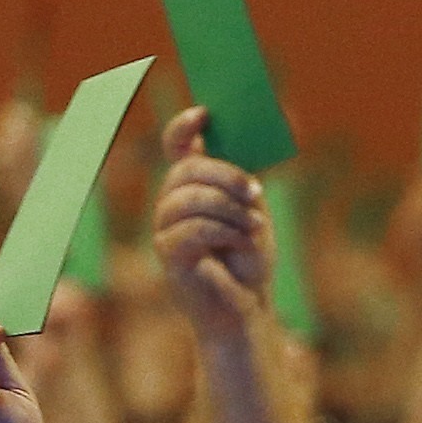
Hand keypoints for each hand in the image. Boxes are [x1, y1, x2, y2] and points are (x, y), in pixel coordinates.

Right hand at [148, 107, 271, 338]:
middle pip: (186, 169)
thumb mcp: (253, 210)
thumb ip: (243, 180)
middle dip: (225, 175)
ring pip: (188, 198)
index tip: (204, 114)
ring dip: (229, 209)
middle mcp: (172, 202)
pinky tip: (243, 242)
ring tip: (255, 227)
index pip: (177, 147)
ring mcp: (165, 227)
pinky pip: (192, 228)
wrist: (246, 308)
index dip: (183, 127)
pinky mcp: (167, 254)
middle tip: (256, 190)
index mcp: (193, 186)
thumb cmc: (248, 259)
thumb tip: (251, 153)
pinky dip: (224, 232)